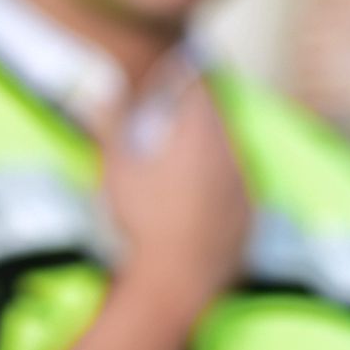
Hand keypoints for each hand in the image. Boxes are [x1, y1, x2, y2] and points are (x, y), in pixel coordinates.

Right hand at [101, 77, 250, 319]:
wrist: (176, 284)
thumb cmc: (141, 223)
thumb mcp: (117, 170)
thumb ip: (111, 125)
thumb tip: (100, 90)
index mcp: (198, 135)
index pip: (198, 88)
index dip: (187, 75)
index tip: (180, 66)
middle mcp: (229, 155)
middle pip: (217, 119)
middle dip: (199, 110)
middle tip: (182, 105)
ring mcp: (243, 188)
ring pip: (231, 152)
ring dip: (212, 147)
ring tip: (187, 153)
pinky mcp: (249, 218)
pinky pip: (239, 188)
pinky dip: (222, 183)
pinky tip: (202, 195)